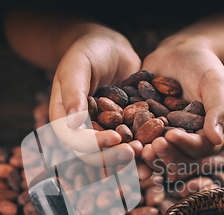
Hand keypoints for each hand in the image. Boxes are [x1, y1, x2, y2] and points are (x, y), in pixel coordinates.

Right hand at [49, 26, 142, 168]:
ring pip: (114, 153)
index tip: (115, 138)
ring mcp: (104, 132)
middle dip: (115, 156)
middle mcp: (83, 131)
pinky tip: (158, 146)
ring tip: (148, 152)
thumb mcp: (78, 66)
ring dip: (130, 157)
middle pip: (95, 154)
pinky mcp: (123, 130)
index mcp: (64, 119)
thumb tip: (72, 123)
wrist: (111, 47)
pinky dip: (143, 147)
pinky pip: (131, 143)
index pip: (76, 140)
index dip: (94, 144)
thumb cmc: (88, 51)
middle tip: (135, 152)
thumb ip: (74, 92)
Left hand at [140, 35, 223, 178]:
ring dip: (144, 157)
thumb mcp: (215, 84)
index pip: (197, 149)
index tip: (171, 136)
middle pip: (175, 158)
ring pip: (154, 155)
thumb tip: (217, 139)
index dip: (184, 145)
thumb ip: (218, 110)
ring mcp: (162, 138)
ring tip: (134, 149)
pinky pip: (136, 141)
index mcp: (205, 136)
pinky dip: (127, 144)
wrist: (180, 53)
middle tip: (149, 148)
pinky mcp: (144, 130)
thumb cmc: (204, 66)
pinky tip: (115, 142)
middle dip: (162, 155)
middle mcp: (183, 143)